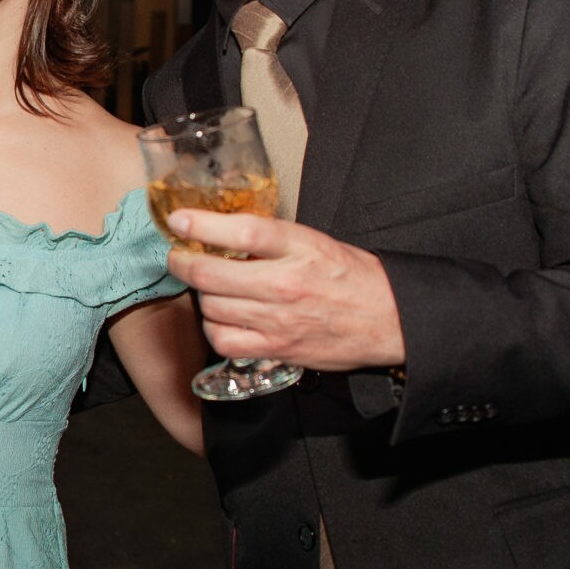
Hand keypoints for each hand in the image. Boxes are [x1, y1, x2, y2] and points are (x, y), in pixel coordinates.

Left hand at [167, 211, 405, 371]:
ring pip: (212, 308)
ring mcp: (279, 320)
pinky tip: (221, 320)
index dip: (203, 225)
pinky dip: (214, 330)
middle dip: (184, 263)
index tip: (179, 219)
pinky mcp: (277, 349)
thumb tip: (224, 232)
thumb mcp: (316, 242)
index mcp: (300, 247)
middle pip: (214, 274)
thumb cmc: (353, 277)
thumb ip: (273, 238)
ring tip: (209, 288)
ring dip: (202, 296)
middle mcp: (286, 283)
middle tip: (180, 257)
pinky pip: (225, 341)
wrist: (390, 320)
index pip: (244, 231)